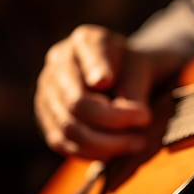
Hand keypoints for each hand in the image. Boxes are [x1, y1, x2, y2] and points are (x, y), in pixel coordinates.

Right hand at [34, 24, 180, 161]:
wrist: (130, 79)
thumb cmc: (140, 70)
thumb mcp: (145, 69)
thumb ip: (133, 86)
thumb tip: (128, 112)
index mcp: (86, 40)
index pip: (93, 54)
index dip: (108, 77)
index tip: (128, 89)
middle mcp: (59, 64)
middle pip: (77, 102)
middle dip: (113, 123)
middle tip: (143, 132)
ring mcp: (48, 92)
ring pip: (68, 128)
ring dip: (105, 144)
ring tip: (136, 144)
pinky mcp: (49, 119)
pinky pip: (64, 143)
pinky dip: (92, 152)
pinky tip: (118, 151)